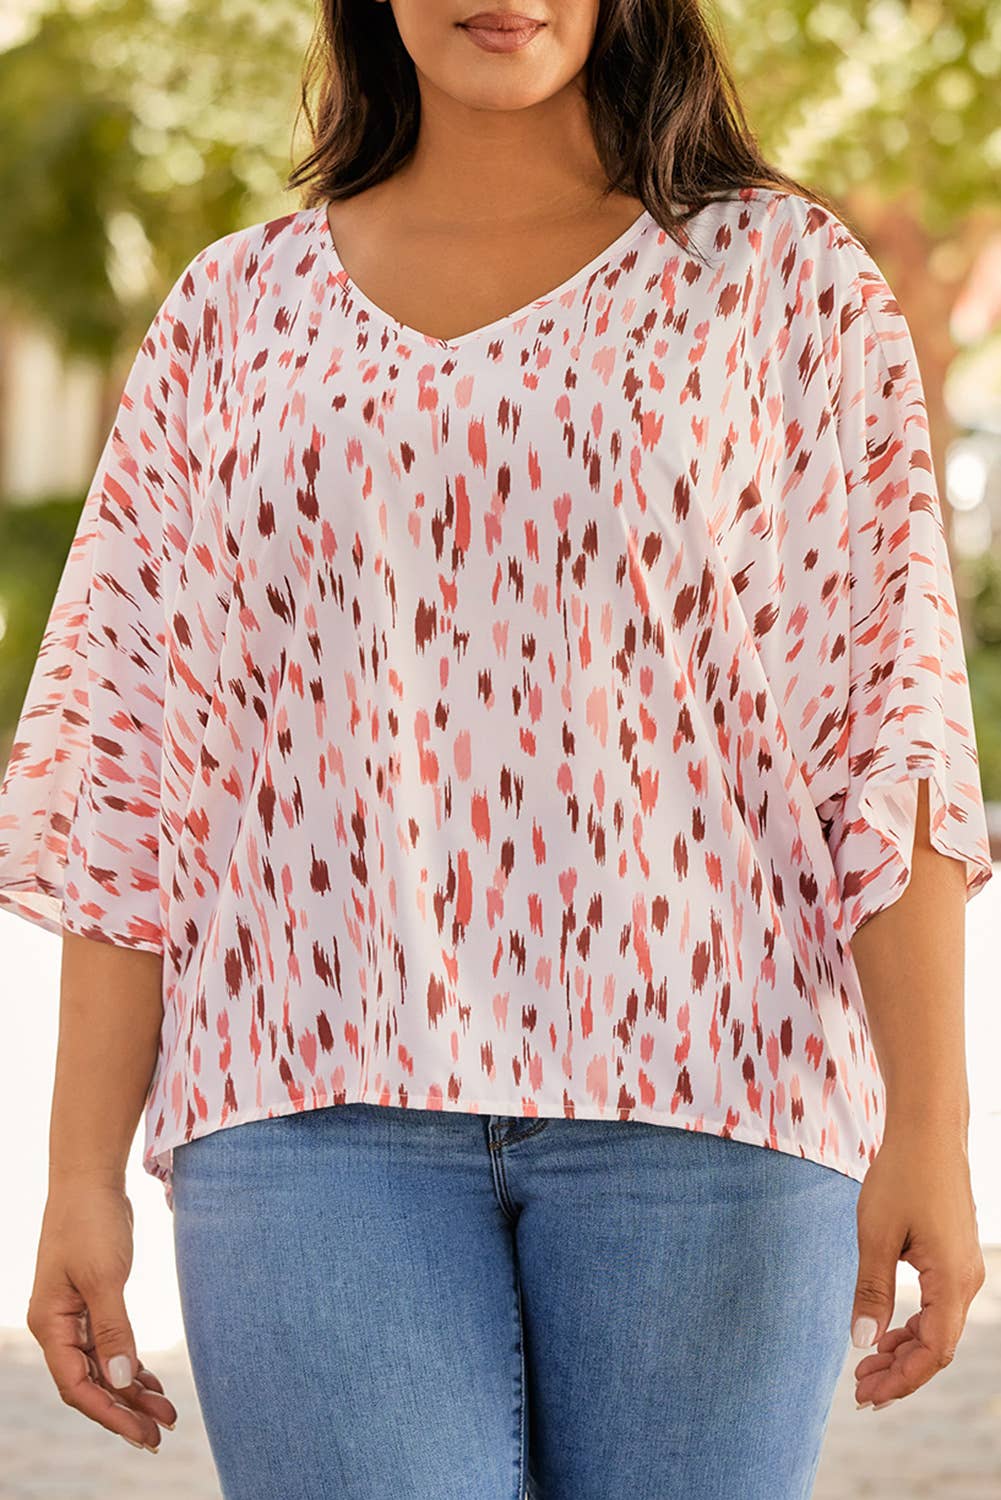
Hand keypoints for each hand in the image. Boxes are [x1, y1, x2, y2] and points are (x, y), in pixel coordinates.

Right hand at [25, 1177, 177, 1450]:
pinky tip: (152, 1383)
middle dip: (125, 1410)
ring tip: (167, 1414)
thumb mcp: (104, 1277)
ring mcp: (76, 1315)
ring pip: (104, 1366)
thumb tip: (123, 1382)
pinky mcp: (95, 1302)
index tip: (141, 1433)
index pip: (78, 1385)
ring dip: (133, 1390)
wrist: (91, 1179)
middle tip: (161, 1435)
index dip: (109, 1413)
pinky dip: (131, 1365)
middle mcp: (59, 1326)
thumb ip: (114, 1330)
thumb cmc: (91, 1222)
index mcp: (51, 1324)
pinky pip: (111, 1346)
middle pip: (92, 1382)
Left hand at [850, 1125, 985, 1409]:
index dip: (901, 1380)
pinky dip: (912, 1326)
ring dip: (904, 1350)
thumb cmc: (901, 1176)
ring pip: (938, 1329)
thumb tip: (863, 1343)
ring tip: (865, 1366)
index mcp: (952, 1281)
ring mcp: (964, 1270)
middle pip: (937, 1347)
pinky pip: (938, 1308)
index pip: (934, 1353)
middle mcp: (966, 1281)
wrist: (928, 1132)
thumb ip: (871, 1290)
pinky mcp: (954, 1258)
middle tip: (859, 1389)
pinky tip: (885, 1333)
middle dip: (899, 1373)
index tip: (865, 1395)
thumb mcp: (875, 1233)